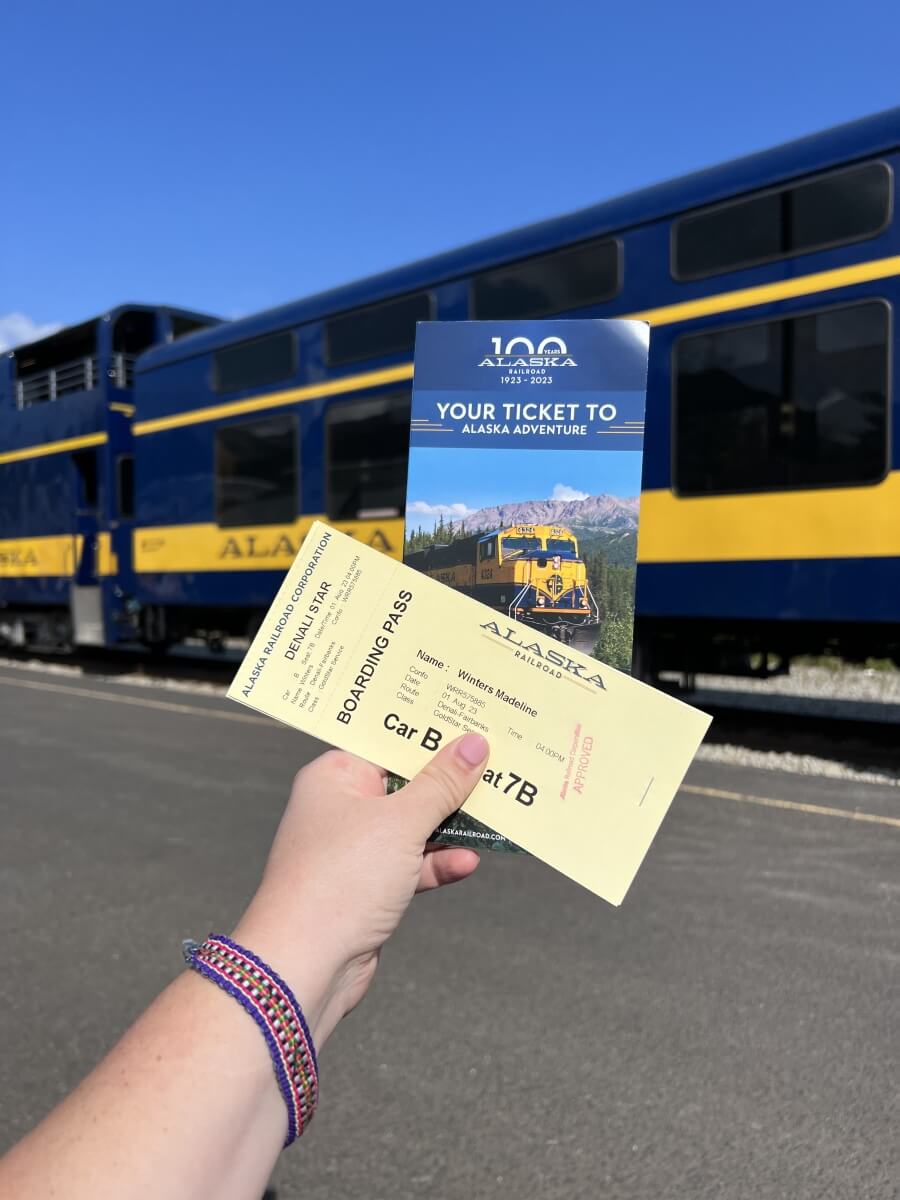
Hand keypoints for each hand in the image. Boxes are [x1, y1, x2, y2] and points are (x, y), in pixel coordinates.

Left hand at [232, 732, 488, 1046]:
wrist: (304, 966)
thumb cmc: (340, 881)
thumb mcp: (401, 823)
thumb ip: (441, 784)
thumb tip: (473, 745)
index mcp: (335, 777)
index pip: (387, 742)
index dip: (429, 735)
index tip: (473, 723)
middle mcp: (340, 808)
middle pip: (405, 784)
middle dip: (449, 782)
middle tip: (496, 765)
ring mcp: (355, 850)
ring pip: (413, 827)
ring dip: (450, 825)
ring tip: (495, 813)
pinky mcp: (368, 887)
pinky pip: (411, 865)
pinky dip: (438, 862)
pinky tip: (467, 862)